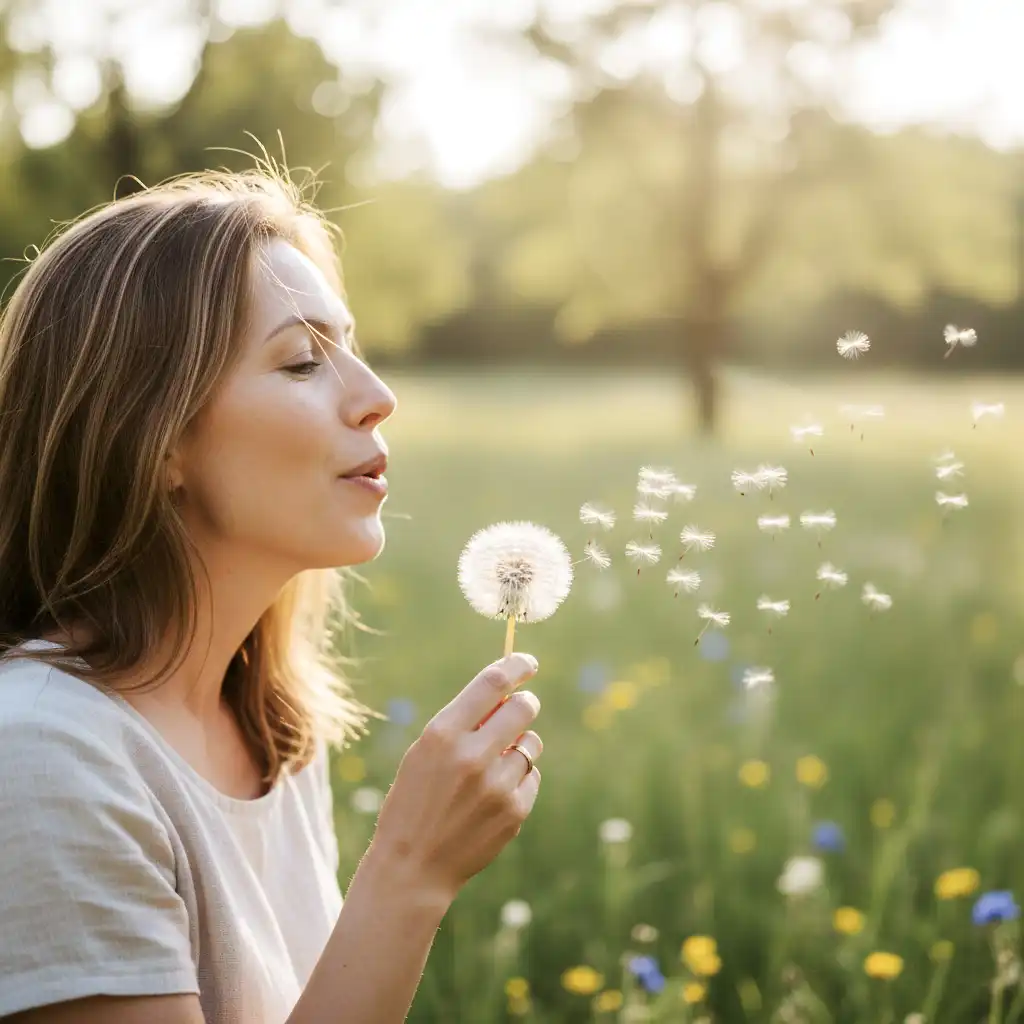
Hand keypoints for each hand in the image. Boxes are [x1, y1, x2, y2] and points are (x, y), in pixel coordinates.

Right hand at [369, 653, 542, 905]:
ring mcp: (497, 785)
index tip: (527, 662)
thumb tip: (508, 695)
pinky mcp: (514, 811)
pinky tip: (493, 797)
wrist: (412, 867)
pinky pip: (531, 776)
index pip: (492, 683)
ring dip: (519, 747)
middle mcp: (472, 756)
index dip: (516, 665)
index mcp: (442, 734)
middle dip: (524, 704)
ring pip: (530, 744)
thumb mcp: (423, 753)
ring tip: (492, 767)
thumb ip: (463, 724)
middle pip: (523, 707)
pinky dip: (518, 779)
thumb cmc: (413, 801)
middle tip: (519, 708)